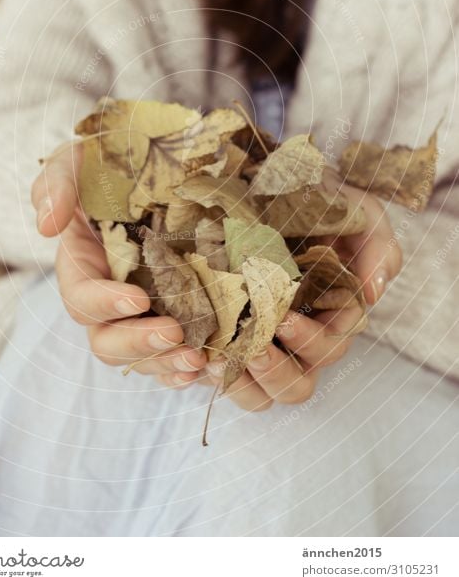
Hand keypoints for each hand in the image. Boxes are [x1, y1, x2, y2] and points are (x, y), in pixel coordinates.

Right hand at [30, 142, 206, 386]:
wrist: (155, 165)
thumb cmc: (108, 165)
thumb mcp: (77, 161)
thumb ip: (55, 185)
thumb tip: (47, 226)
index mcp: (81, 266)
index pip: (81, 298)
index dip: (105, 303)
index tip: (137, 297)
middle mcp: (106, 298)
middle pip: (107, 340)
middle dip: (138, 344)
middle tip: (175, 334)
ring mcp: (139, 314)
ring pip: (141, 357)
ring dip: (165, 364)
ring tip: (197, 360)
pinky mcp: (172, 317)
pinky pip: (170, 357)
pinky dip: (183, 369)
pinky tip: (205, 368)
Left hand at [194, 181, 401, 411]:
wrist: (273, 183)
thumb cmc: (323, 203)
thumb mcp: (360, 214)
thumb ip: (377, 248)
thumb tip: (374, 292)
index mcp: (334, 316)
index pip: (332, 346)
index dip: (311, 341)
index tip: (286, 318)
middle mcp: (301, 338)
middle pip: (299, 382)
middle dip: (278, 371)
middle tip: (255, 347)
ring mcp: (266, 343)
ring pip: (264, 393)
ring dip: (245, 383)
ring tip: (220, 361)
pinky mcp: (230, 340)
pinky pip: (226, 379)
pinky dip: (215, 376)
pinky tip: (200, 361)